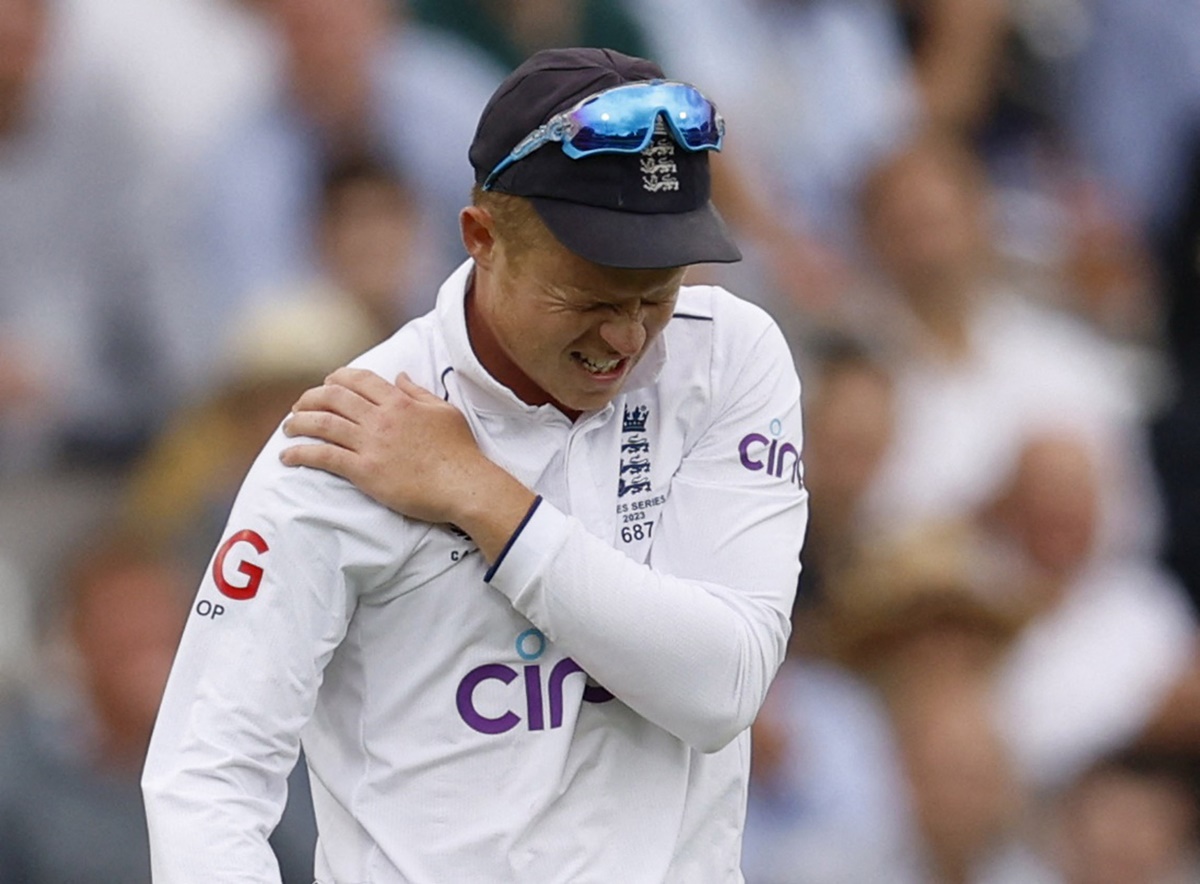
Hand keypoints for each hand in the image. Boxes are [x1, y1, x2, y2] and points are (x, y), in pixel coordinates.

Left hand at [280, 368, 534, 559]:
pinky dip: (302, 454)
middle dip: (310, 399)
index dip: (336, 379)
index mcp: (400, 402)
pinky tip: (288, 457)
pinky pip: (325, 457)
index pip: (358, 380)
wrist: (464, 485)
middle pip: (333, 398)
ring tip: (288, 428)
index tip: (325, 385)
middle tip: (299, 407)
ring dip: (299, 423)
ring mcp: (371, 444)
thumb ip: (418, 392)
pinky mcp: (365, 471)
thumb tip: (399, 376)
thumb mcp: (444, 412)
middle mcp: (381, 418)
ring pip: (323, 424)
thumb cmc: (460, 451)